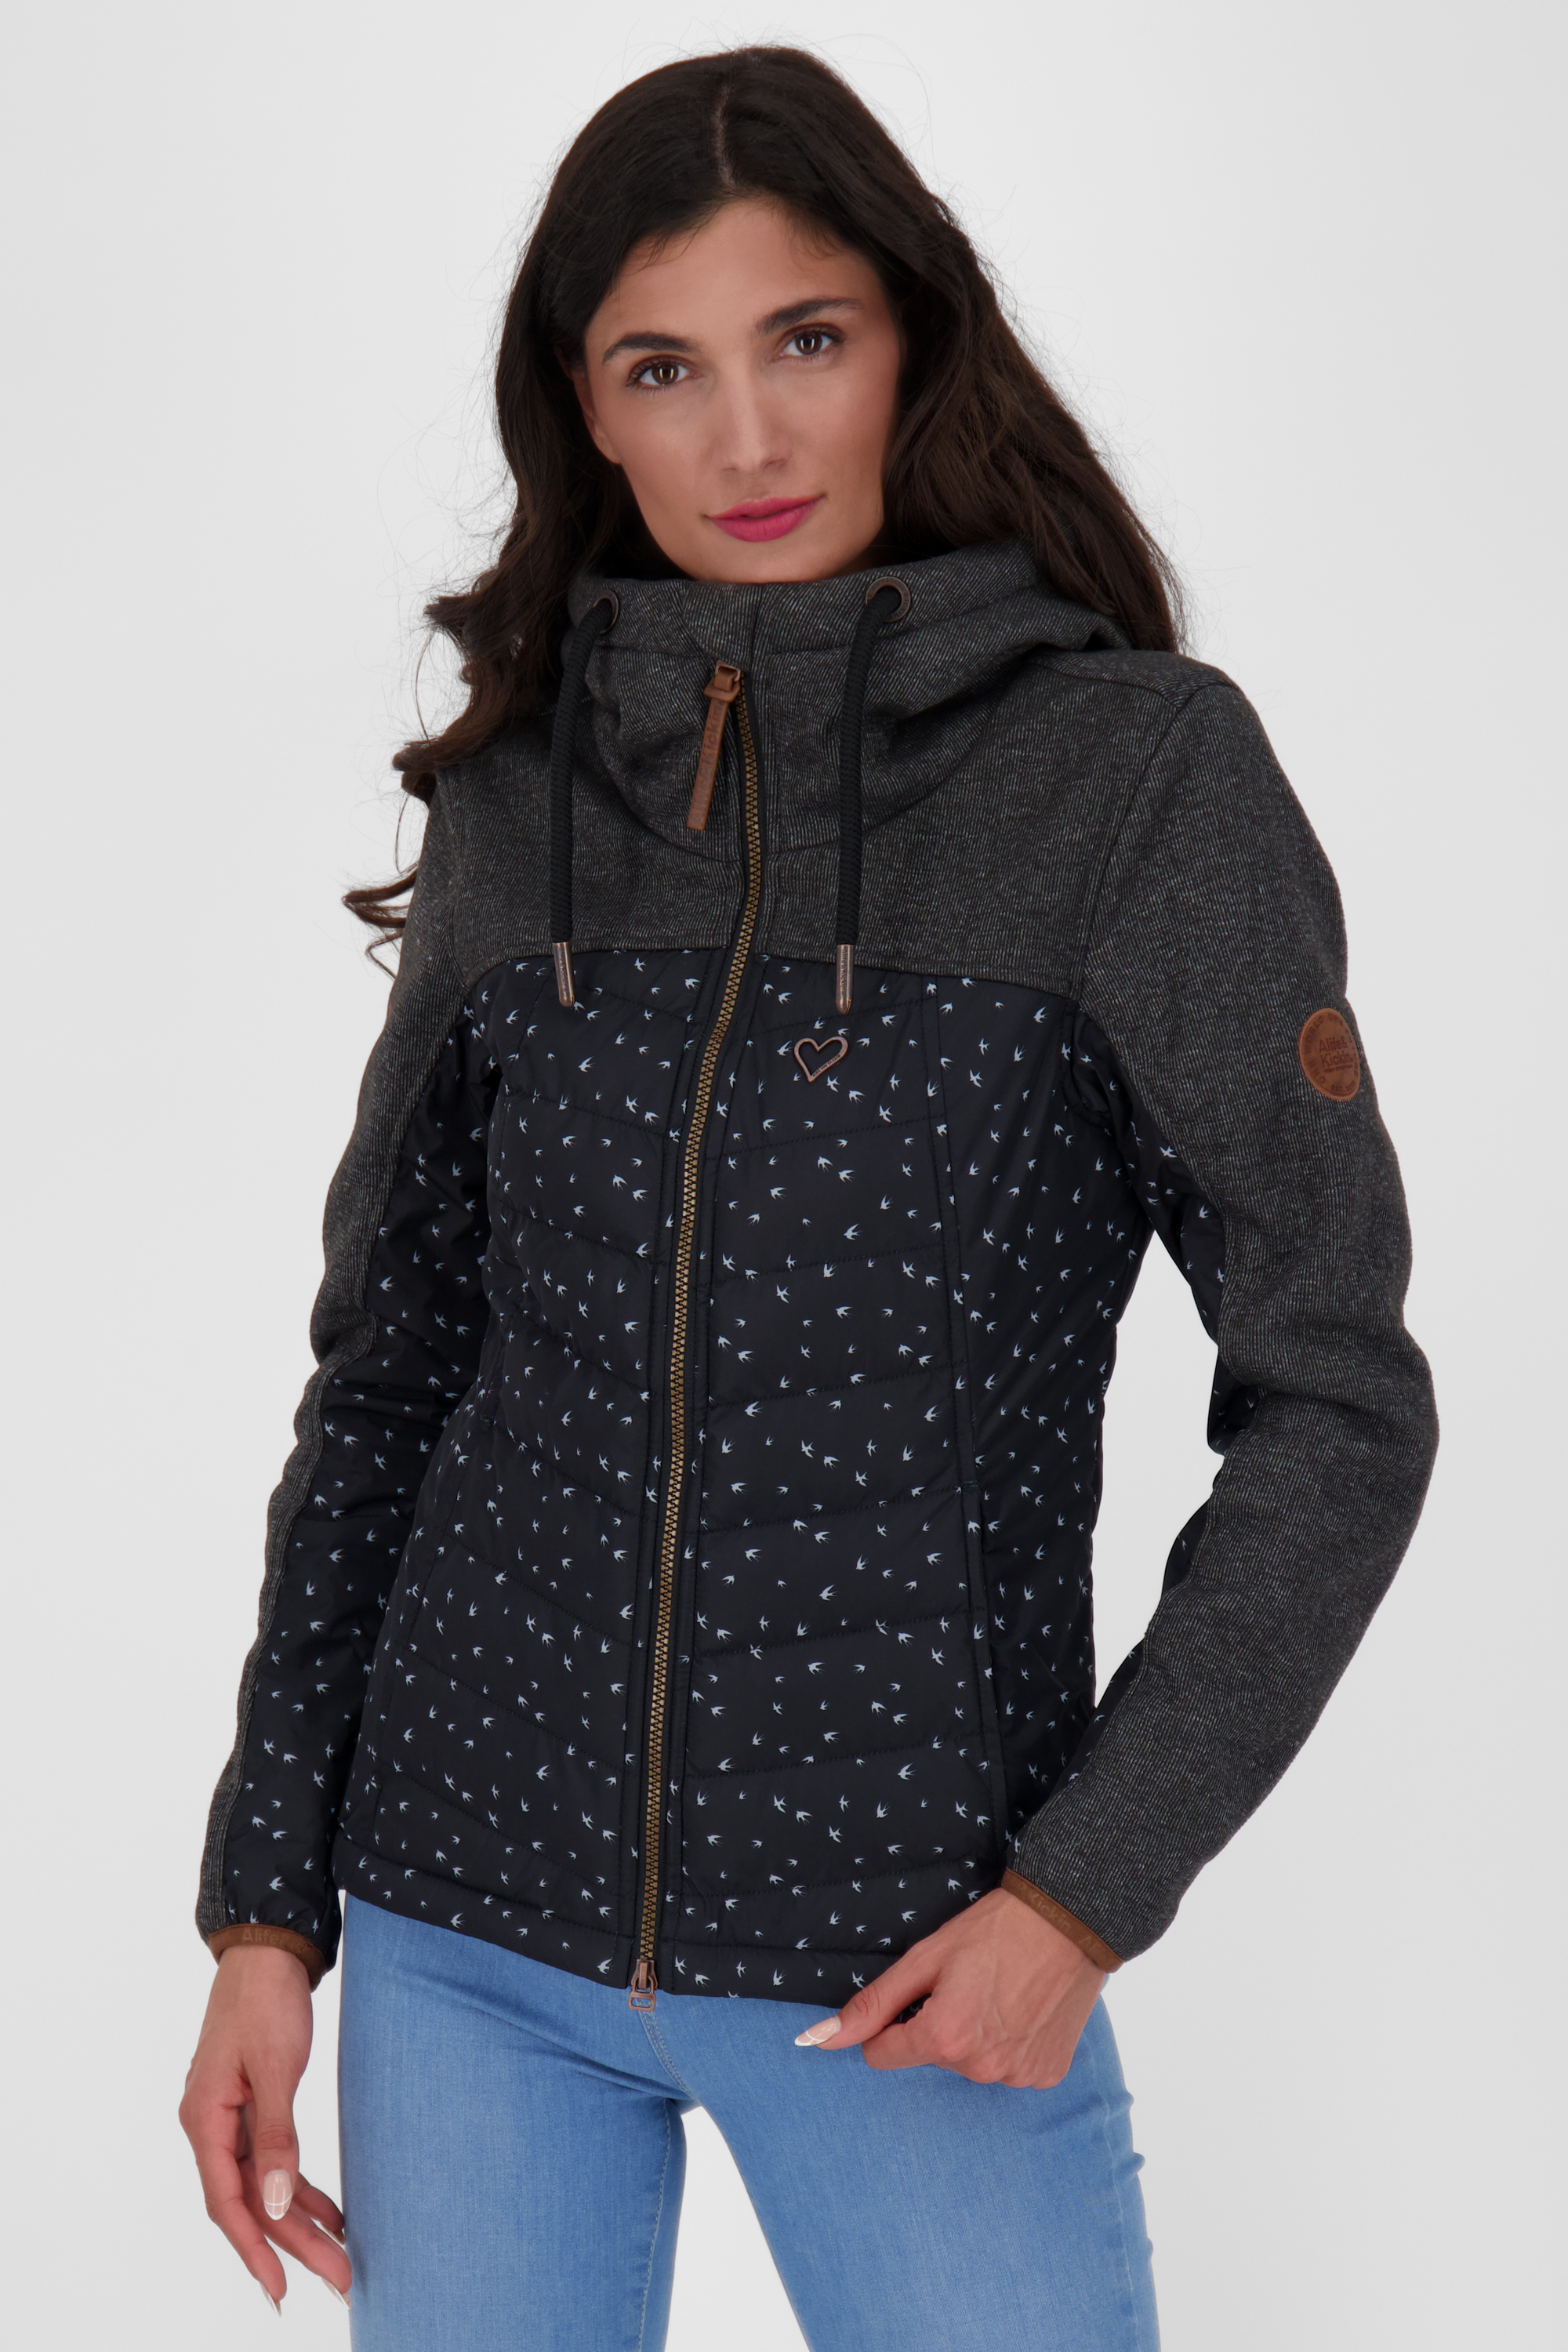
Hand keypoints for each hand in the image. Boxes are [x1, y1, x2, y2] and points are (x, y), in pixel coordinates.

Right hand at [179, 1945, 350, 2309]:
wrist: (268, 1950)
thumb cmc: (265, 2000)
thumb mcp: (275, 2068)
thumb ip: (276, 2137)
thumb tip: (277, 2202)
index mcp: (204, 2119)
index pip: (227, 2202)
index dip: (255, 2248)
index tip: (282, 2286)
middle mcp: (211, 2125)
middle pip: (250, 2201)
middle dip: (293, 2244)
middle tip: (337, 2280)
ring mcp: (231, 2117)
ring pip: (264, 2185)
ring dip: (301, 2221)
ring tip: (340, 2260)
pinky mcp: (253, 2106)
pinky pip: (274, 2160)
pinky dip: (302, 2186)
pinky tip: (332, 2213)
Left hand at [793, 1884, 1104, 2087]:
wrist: (1069, 1921)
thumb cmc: (995, 1930)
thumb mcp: (925, 1958)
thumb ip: (873, 2004)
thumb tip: (821, 2039)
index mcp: (944, 2039)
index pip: (883, 2055)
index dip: (892, 2021)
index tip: (919, 1992)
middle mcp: (980, 2069)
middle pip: (931, 2055)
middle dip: (938, 2024)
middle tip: (968, 1982)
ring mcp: (1017, 2076)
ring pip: (970, 2062)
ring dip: (975, 2035)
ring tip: (1000, 1991)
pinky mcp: (1046, 2074)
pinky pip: (1009, 2067)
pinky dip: (1010, 2042)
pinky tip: (1024, 2007)